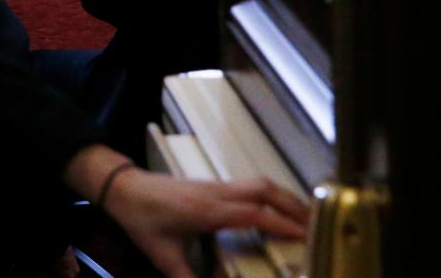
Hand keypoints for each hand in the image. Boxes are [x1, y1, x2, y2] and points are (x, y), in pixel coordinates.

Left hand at [106, 169, 309, 277]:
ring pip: (258, 183)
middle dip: (293, 206)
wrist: (122, 188)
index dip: (282, 224)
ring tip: (305, 218)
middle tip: (317, 226)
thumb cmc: (142, 220)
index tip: (307, 236)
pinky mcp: (212, 184)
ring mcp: (215, 185)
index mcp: (207, 210)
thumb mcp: (163, 256)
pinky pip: (249, 185)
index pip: (254, 213)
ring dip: (284, 197)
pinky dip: (270, 195)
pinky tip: (276, 211)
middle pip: (264, 190)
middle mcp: (216, 193)